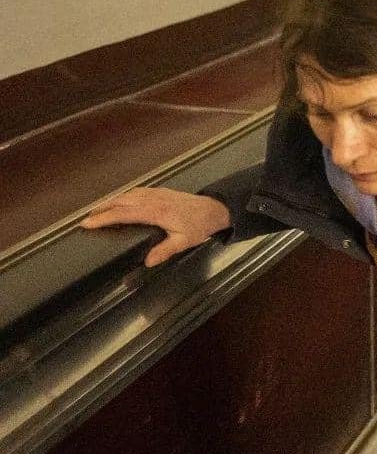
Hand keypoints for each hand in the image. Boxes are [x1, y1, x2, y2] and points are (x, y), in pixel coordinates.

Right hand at [80, 188, 231, 266]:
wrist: (215, 209)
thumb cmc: (199, 226)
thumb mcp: (184, 242)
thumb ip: (165, 251)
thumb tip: (147, 262)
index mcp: (156, 212)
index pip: (123, 214)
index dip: (104, 218)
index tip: (88, 223)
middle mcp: (153, 200)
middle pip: (121, 201)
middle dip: (101, 208)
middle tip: (85, 218)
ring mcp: (156, 193)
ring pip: (127, 194)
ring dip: (110, 201)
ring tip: (96, 210)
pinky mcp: (160, 191)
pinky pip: (136, 191)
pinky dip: (123, 195)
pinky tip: (118, 201)